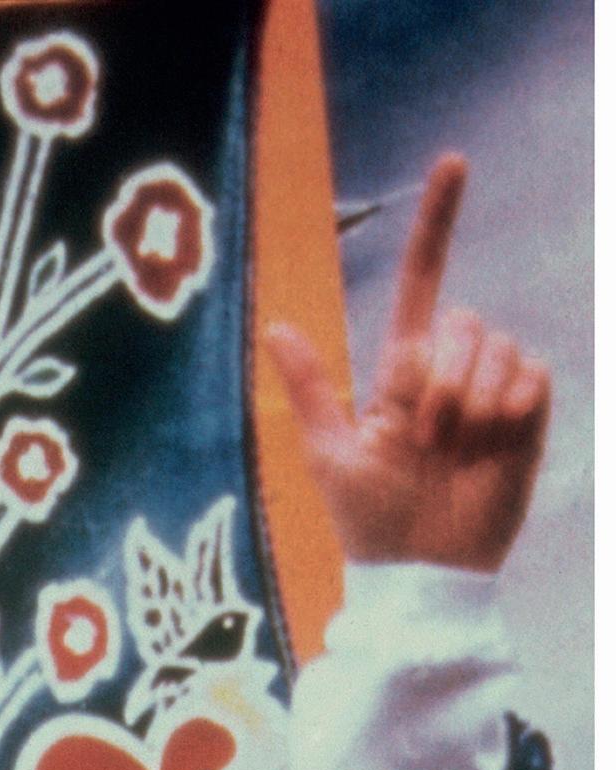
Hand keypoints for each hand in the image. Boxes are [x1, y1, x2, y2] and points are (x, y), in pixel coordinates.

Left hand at [264, 155, 549, 575]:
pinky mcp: (529, 412)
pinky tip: (492, 446)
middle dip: (440, 381)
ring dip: (471, 402)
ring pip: (495, 346)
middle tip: (426, 441)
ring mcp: (493, 389)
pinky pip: (530, 376)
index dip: (439, 220)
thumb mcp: (330, 456)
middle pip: (460, 322)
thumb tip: (275, 326)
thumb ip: (310, 389)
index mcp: (404, 369)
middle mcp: (452, 369)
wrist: (423, 573)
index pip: (425, 278)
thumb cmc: (370, 523)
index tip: (454, 161)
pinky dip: (508, 410)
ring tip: (455, 452)